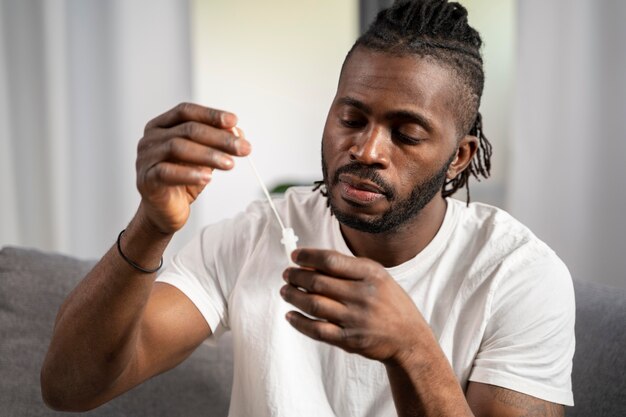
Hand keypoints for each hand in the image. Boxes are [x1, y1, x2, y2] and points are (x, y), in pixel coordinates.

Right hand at [135, 103, 250, 233]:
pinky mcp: (146, 179)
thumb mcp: (203, 159)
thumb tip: (237, 132)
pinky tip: (207, 178)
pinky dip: (190, 173)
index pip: (186, 112)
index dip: (210, 114)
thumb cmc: (182, 181)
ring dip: (209, 155)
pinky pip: (167, 172)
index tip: (234, 121)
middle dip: (220, 138)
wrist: (165, 211)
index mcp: (162, 126)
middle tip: (243, 148)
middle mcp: (151, 138)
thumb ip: (216, 143)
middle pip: (188, 129)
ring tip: (230, 164)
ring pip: (178, 147)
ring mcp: (145, 158)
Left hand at [281, 248, 431, 364]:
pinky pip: (317, 330)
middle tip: (287, 274)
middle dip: (296, 276)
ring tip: (286, 291)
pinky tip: (291, 315)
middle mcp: (363, 295)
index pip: (331, 260)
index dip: (308, 256)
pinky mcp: (349, 340)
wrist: (409, 338)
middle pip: (318, 281)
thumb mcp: (378, 277)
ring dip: (294, 296)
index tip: (295, 256)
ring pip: (314, 304)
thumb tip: (312, 261)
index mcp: (371, 274)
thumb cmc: (389, 302)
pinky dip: (299, 322)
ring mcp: (355, 319)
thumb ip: (349, 268)